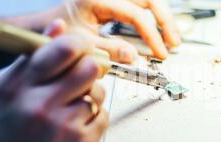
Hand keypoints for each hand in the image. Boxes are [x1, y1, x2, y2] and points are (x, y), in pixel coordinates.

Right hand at [0, 20, 107, 141]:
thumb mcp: (4, 92)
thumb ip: (31, 59)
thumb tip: (58, 29)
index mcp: (19, 88)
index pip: (62, 50)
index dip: (79, 44)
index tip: (81, 47)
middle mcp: (41, 105)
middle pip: (89, 68)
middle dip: (89, 68)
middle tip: (82, 75)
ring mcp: (63, 126)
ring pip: (98, 93)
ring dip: (90, 96)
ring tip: (71, 107)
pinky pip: (102, 116)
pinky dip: (93, 117)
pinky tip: (75, 125)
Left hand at [64, 0, 180, 59]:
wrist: (46, 27)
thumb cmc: (59, 33)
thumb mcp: (83, 45)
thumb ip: (109, 51)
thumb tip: (133, 56)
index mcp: (99, 0)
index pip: (136, 15)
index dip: (152, 35)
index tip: (159, 52)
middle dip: (165, 20)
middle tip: (174, 42)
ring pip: (147, 0)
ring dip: (162, 18)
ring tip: (172, 38)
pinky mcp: (114, 3)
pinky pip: (140, 6)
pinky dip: (152, 18)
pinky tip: (159, 31)